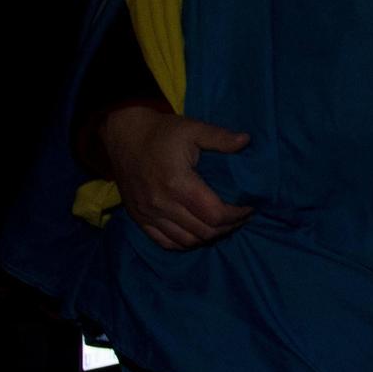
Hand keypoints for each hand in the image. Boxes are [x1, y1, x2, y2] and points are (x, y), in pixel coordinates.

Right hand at [100, 104, 253, 250]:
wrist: (124, 134)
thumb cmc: (161, 132)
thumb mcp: (193, 128)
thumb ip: (220, 138)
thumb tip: (246, 141)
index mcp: (178, 184)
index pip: (214, 215)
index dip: (236, 215)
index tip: (248, 208)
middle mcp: (162, 204)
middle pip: (203, 232)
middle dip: (227, 227)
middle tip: (239, 217)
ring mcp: (148, 213)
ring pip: (186, 241)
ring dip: (208, 237)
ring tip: (222, 225)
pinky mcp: (138, 217)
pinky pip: (164, 242)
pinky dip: (185, 243)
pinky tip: (197, 233)